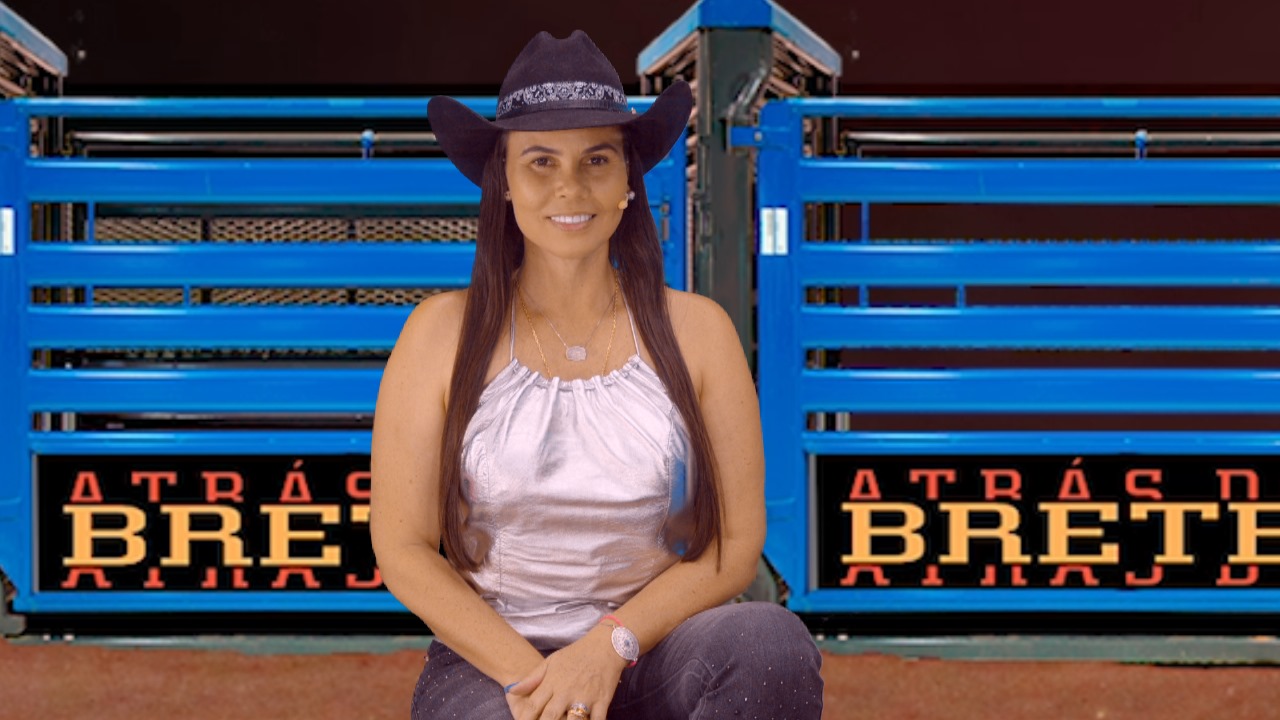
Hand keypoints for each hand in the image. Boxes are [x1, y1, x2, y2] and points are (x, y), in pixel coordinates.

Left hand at [504, 624, 627, 719]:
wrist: (605, 645)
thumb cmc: (576, 654)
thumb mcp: (551, 662)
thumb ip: (532, 678)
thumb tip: (512, 690)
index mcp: (552, 682)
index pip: (533, 706)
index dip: (525, 719)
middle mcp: (566, 691)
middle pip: (550, 716)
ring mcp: (585, 696)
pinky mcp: (602, 700)